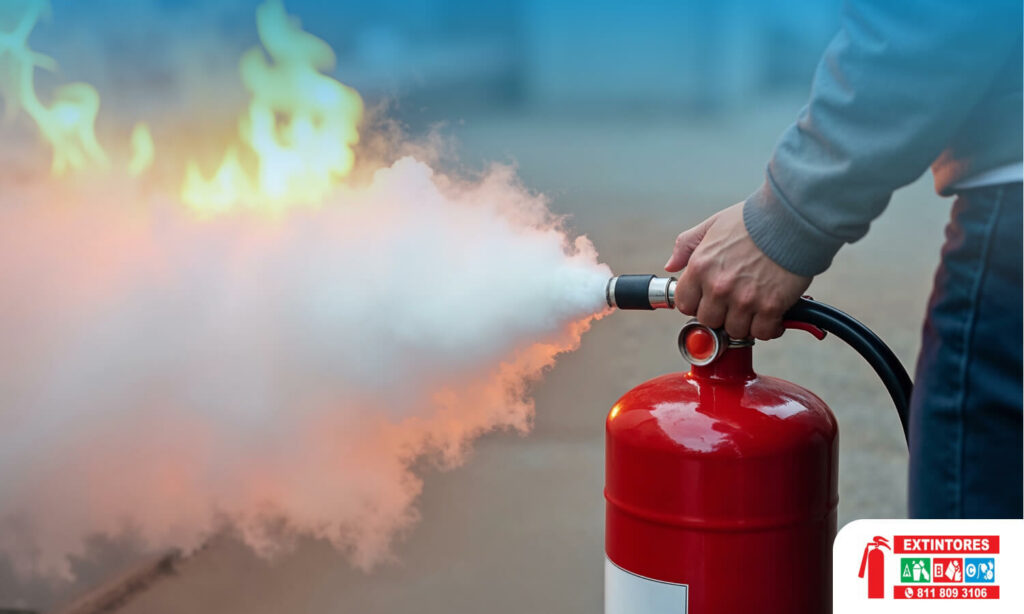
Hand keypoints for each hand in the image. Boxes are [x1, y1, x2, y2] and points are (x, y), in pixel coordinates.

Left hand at [664, 203, 811, 339]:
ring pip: (735, 331)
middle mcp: (718, 286)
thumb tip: (671, 265)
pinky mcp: (770, 306)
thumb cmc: (754, 219)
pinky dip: (767, 328)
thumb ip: (686, 245)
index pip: (684, 304)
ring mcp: (744, 299)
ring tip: (754, 308)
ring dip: (744, 322)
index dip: (696, 304)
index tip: (707, 300)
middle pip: (709, 321)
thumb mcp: (712, 225)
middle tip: (734, 304)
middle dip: (720, 314)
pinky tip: (771, 315)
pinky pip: (762, 332)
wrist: (792, 218)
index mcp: (700, 267)